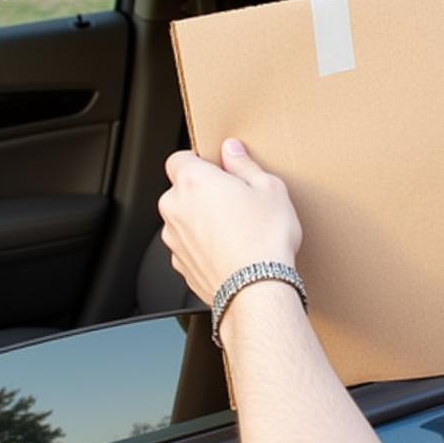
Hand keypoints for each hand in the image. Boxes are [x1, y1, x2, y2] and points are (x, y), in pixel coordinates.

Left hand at [158, 138, 301, 302]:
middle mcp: (175, 208)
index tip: (219, 169)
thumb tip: (233, 151)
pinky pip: (189, 246)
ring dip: (202, 221)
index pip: (179, 157)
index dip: (199, 161)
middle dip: (204, 193)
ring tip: (237, 230)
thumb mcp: (269, 189)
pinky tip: (230, 251)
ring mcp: (174, 239)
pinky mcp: (181, 265)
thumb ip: (244, 164)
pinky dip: (204, 246)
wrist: (257, 290)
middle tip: (236, 201)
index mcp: (193, 181)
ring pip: (184, 220)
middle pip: (182, 190)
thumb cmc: (264, 240)